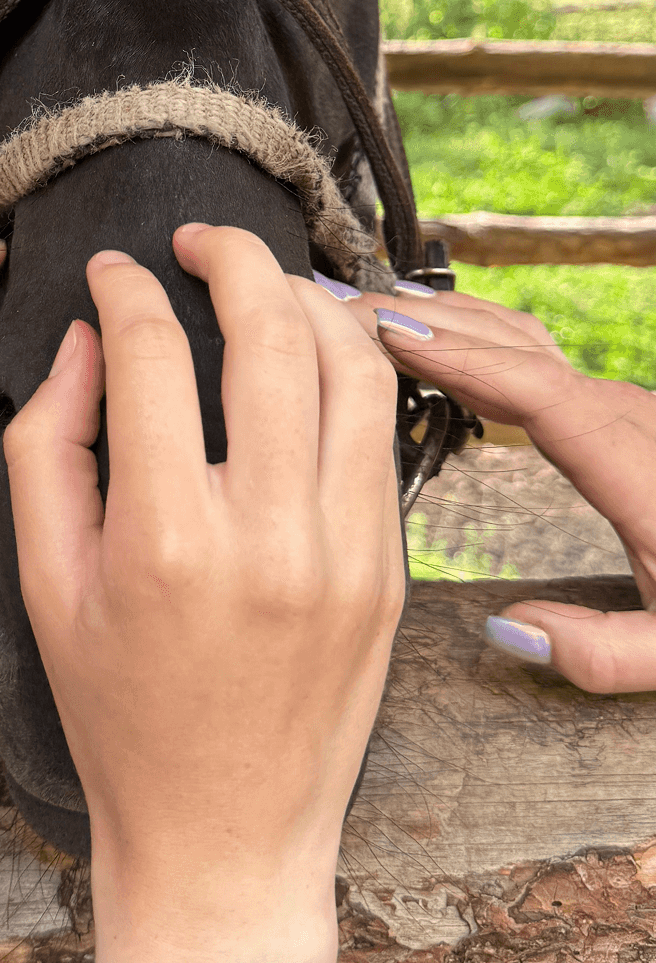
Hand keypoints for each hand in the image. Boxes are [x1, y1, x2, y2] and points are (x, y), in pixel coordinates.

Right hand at [5, 225, 403, 962]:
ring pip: (350, 367)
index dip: (123, 287)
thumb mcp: (45, 584)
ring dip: (307, 299)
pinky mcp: (389, 570)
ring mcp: (345, 553)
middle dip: (231, 255)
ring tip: (265, 282)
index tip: (110, 270)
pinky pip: (382, 434)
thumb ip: (49, 446)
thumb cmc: (120, 717)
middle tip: (198, 239)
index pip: (150, 353)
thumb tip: (85, 340)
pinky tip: (313, 353)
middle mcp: (266, 537)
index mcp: (163, 541)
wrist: (223, 836)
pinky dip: (352, 370)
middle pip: (268, 331)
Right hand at [332, 280, 655, 691]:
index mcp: (630, 464)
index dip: (458, 354)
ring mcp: (617, 406)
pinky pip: (531, 358)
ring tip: (364, 312)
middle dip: (423, 319)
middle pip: (512, 344)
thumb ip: (600, 653)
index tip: (387, 333)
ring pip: (521, 340)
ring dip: (444, 319)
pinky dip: (472, 337)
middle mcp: (623, 417)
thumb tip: (507, 632)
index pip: (533, 388)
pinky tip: (432, 341)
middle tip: (336, 309)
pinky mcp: (610, 412)